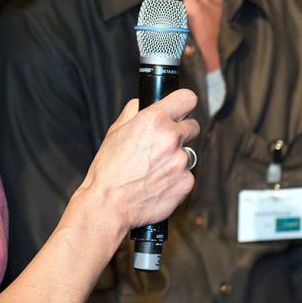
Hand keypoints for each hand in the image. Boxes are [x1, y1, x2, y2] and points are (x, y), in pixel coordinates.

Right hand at [80, 89, 198, 233]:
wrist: (109, 204)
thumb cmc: (108, 169)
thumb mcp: (115, 130)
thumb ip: (134, 111)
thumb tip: (145, 103)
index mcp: (154, 120)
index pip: (187, 98)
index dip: (183, 104)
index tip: (181, 110)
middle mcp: (171, 138)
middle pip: (193, 126)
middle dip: (180, 133)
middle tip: (162, 145)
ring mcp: (181, 161)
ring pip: (188, 153)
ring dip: (176, 158)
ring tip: (153, 169)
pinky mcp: (186, 183)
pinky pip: (187, 175)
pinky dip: (175, 178)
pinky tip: (157, 183)